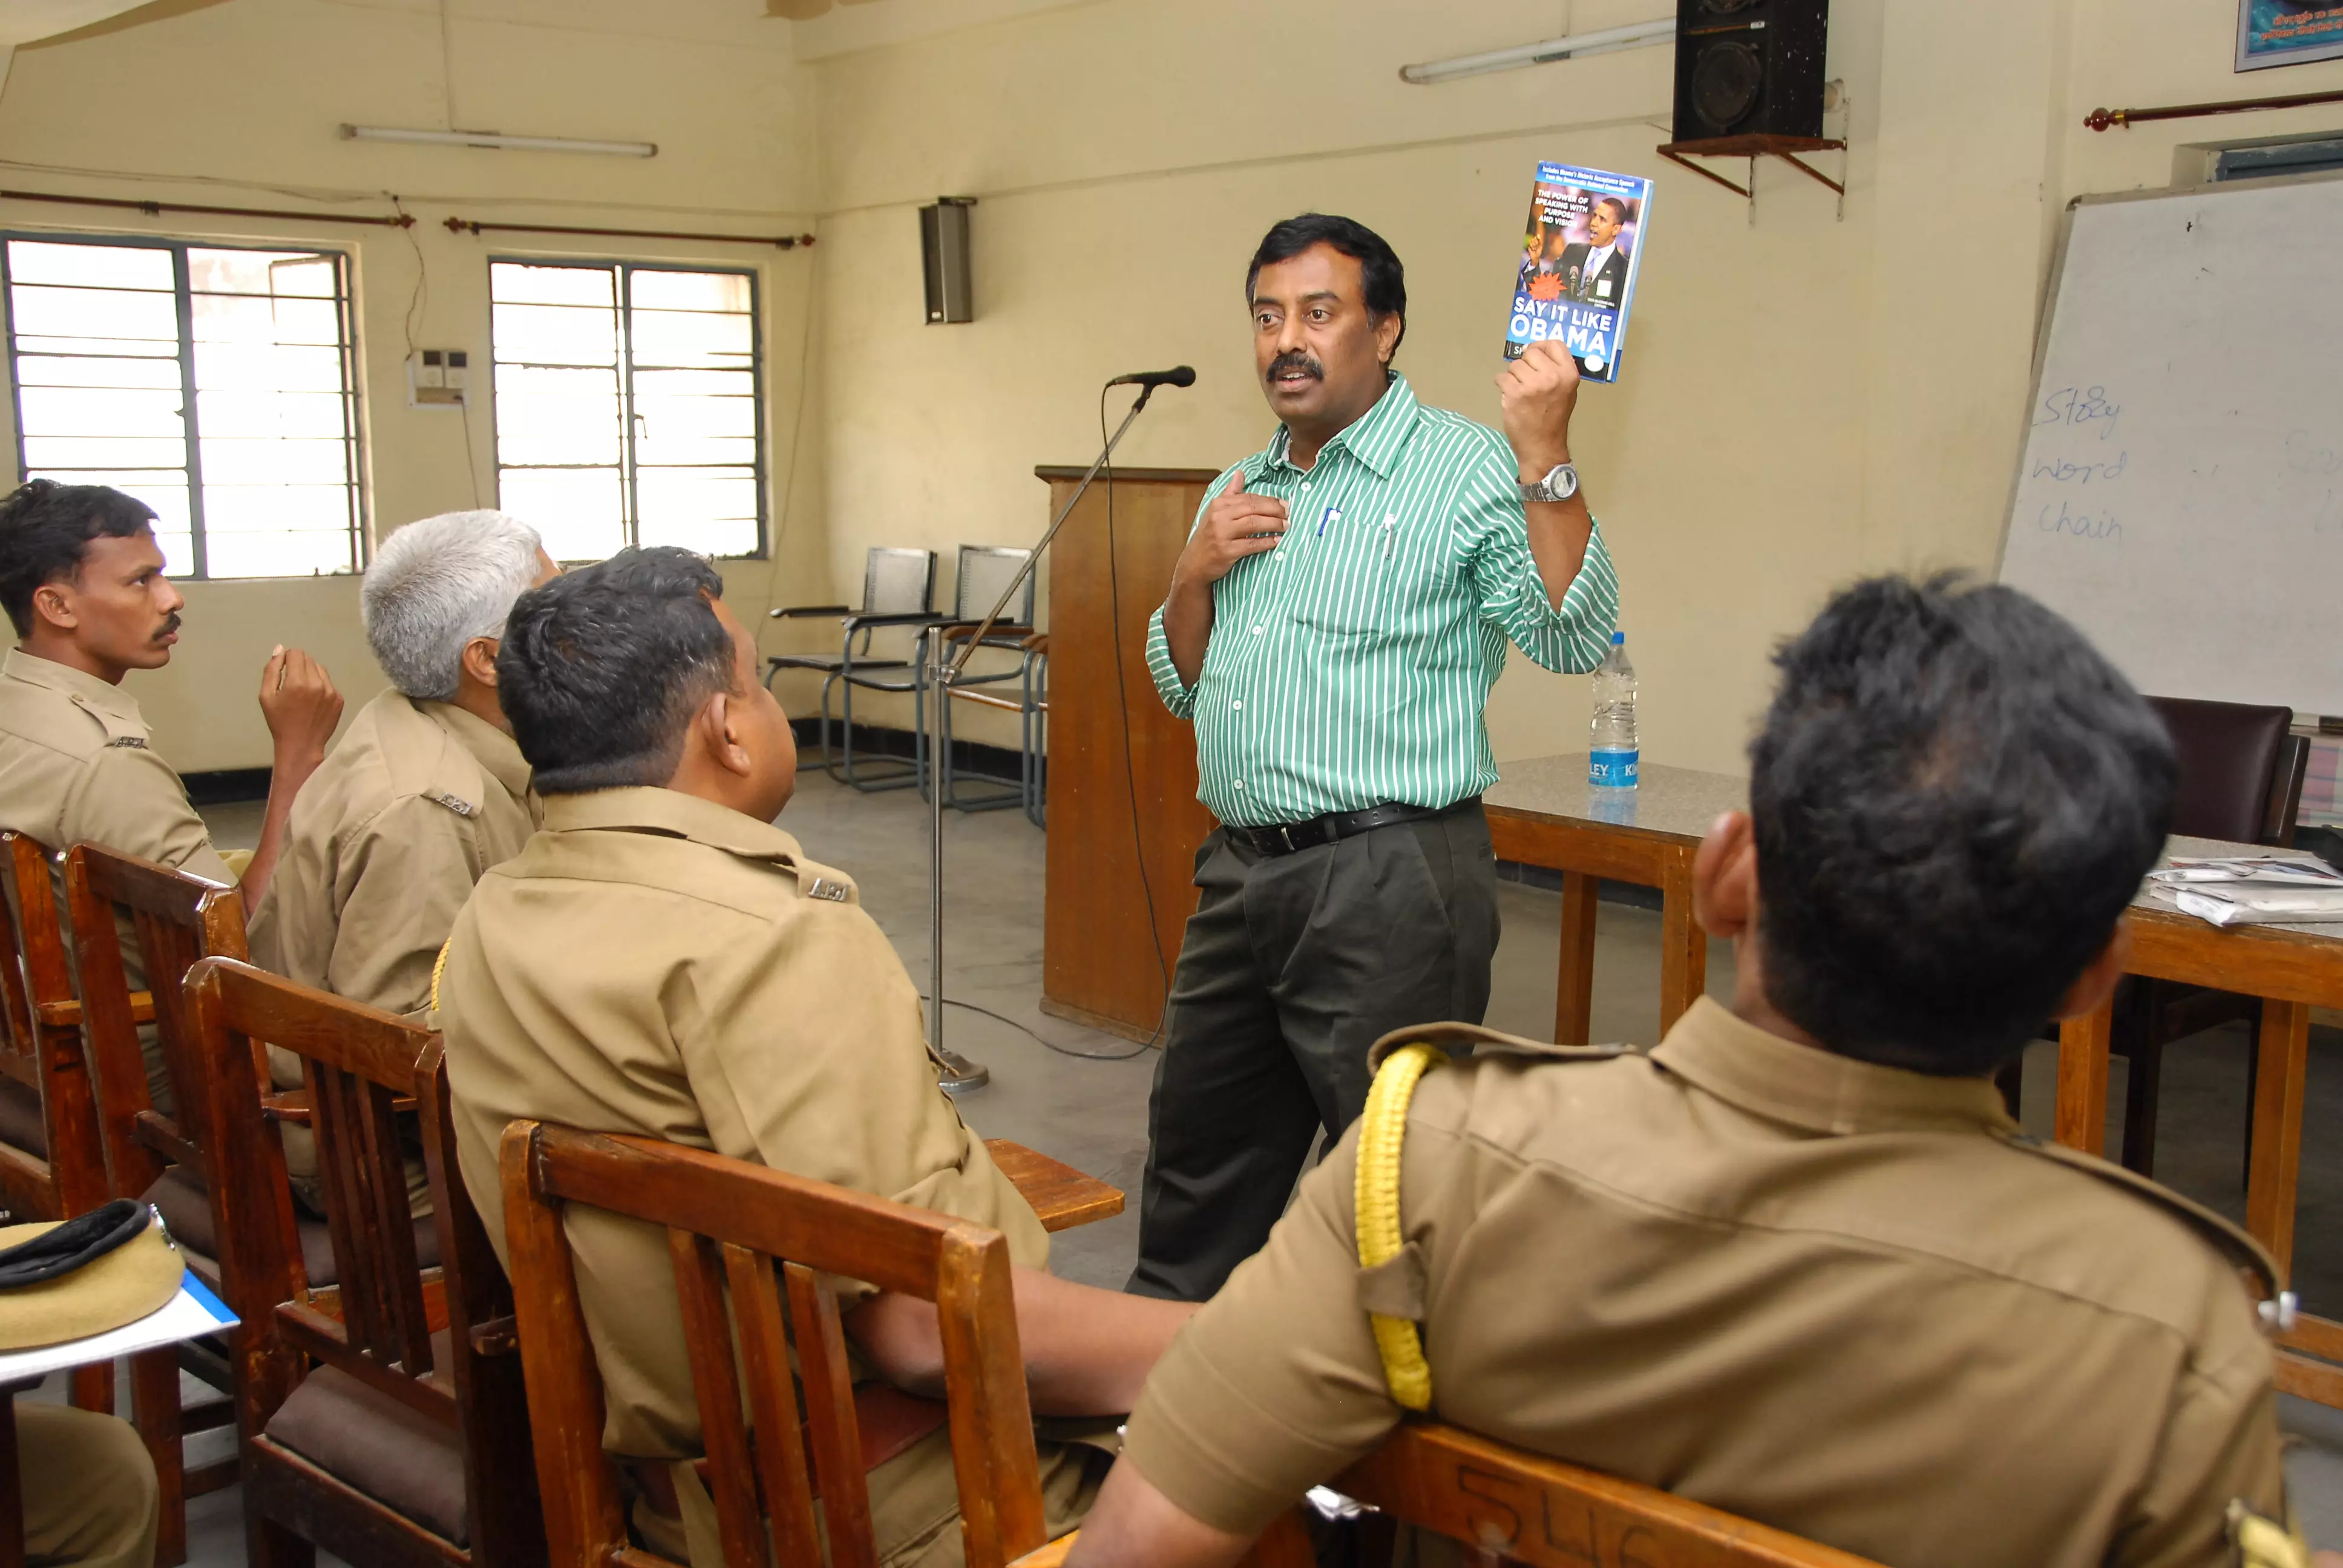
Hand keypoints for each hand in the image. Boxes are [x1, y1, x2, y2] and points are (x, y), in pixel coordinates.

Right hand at [258, 645, 340, 761]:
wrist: (301, 745)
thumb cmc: (279, 721)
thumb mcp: (266, 695)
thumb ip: (272, 670)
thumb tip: (280, 649)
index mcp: (297, 682)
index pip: (296, 653)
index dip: (287, 659)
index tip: (284, 671)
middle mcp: (317, 684)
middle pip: (308, 659)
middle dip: (298, 666)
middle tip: (292, 683)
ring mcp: (331, 692)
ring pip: (320, 669)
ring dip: (310, 674)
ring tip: (302, 692)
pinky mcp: (339, 699)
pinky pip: (329, 683)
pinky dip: (320, 686)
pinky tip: (313, 701)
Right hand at [1172, 472, 1287, 592]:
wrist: (1195, 563)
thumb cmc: (1208, 536)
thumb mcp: (1215, 511)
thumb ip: (1230, 492)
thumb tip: (1240, 473)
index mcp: (1219, 504)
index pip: (1249, 498)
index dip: (1269, 500)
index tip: (1283, 503)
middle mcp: (1219, 516)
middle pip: (1253, 508)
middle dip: (1274, 510)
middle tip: (1288, 514)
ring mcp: (1222, 533)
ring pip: (1254, 523)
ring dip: (1273, 524)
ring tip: (1286, 526)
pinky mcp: (1227, 551)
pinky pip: (1251, 544)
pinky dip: (1266, 542)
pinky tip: (1277, 541)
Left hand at [1496, 340, 1580, 479]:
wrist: (1543, 445)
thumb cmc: (1554, 418)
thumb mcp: (1567, 391)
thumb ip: (1557, 370)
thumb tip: (1537, 351)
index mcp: (1569, 374)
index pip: (1554, 344)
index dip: (1541, 346)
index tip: (1534, 354)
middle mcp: (1552, 377)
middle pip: (1531, 353)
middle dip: (1525, 364)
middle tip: (1527, 380)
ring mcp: (1533, 385)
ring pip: (1514, 365)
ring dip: (1513, 376)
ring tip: (1521, 392)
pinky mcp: (1515, 394)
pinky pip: (1502, 378)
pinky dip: (1502, 385)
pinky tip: (1510, 396)